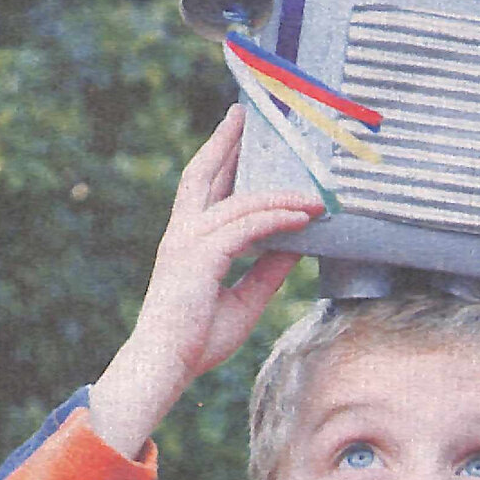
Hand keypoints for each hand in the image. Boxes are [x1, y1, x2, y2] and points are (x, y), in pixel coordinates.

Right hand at [90, 105, 321, 457]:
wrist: (165, 366)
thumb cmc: (196, 340)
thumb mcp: (244, 300)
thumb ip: (268, 269)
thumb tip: (297, 245)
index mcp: (186, 241)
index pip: (204, 188)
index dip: (220, 158)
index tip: (236, 134)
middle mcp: (182, 234)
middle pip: (205, 173)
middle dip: (226, 142)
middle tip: (244, 114)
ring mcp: (188, 242)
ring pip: (240, 202)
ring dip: (281, 196)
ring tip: (315, 196)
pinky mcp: (201, 257)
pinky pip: (248, 228)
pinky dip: (277, 219)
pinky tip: (303, 217)